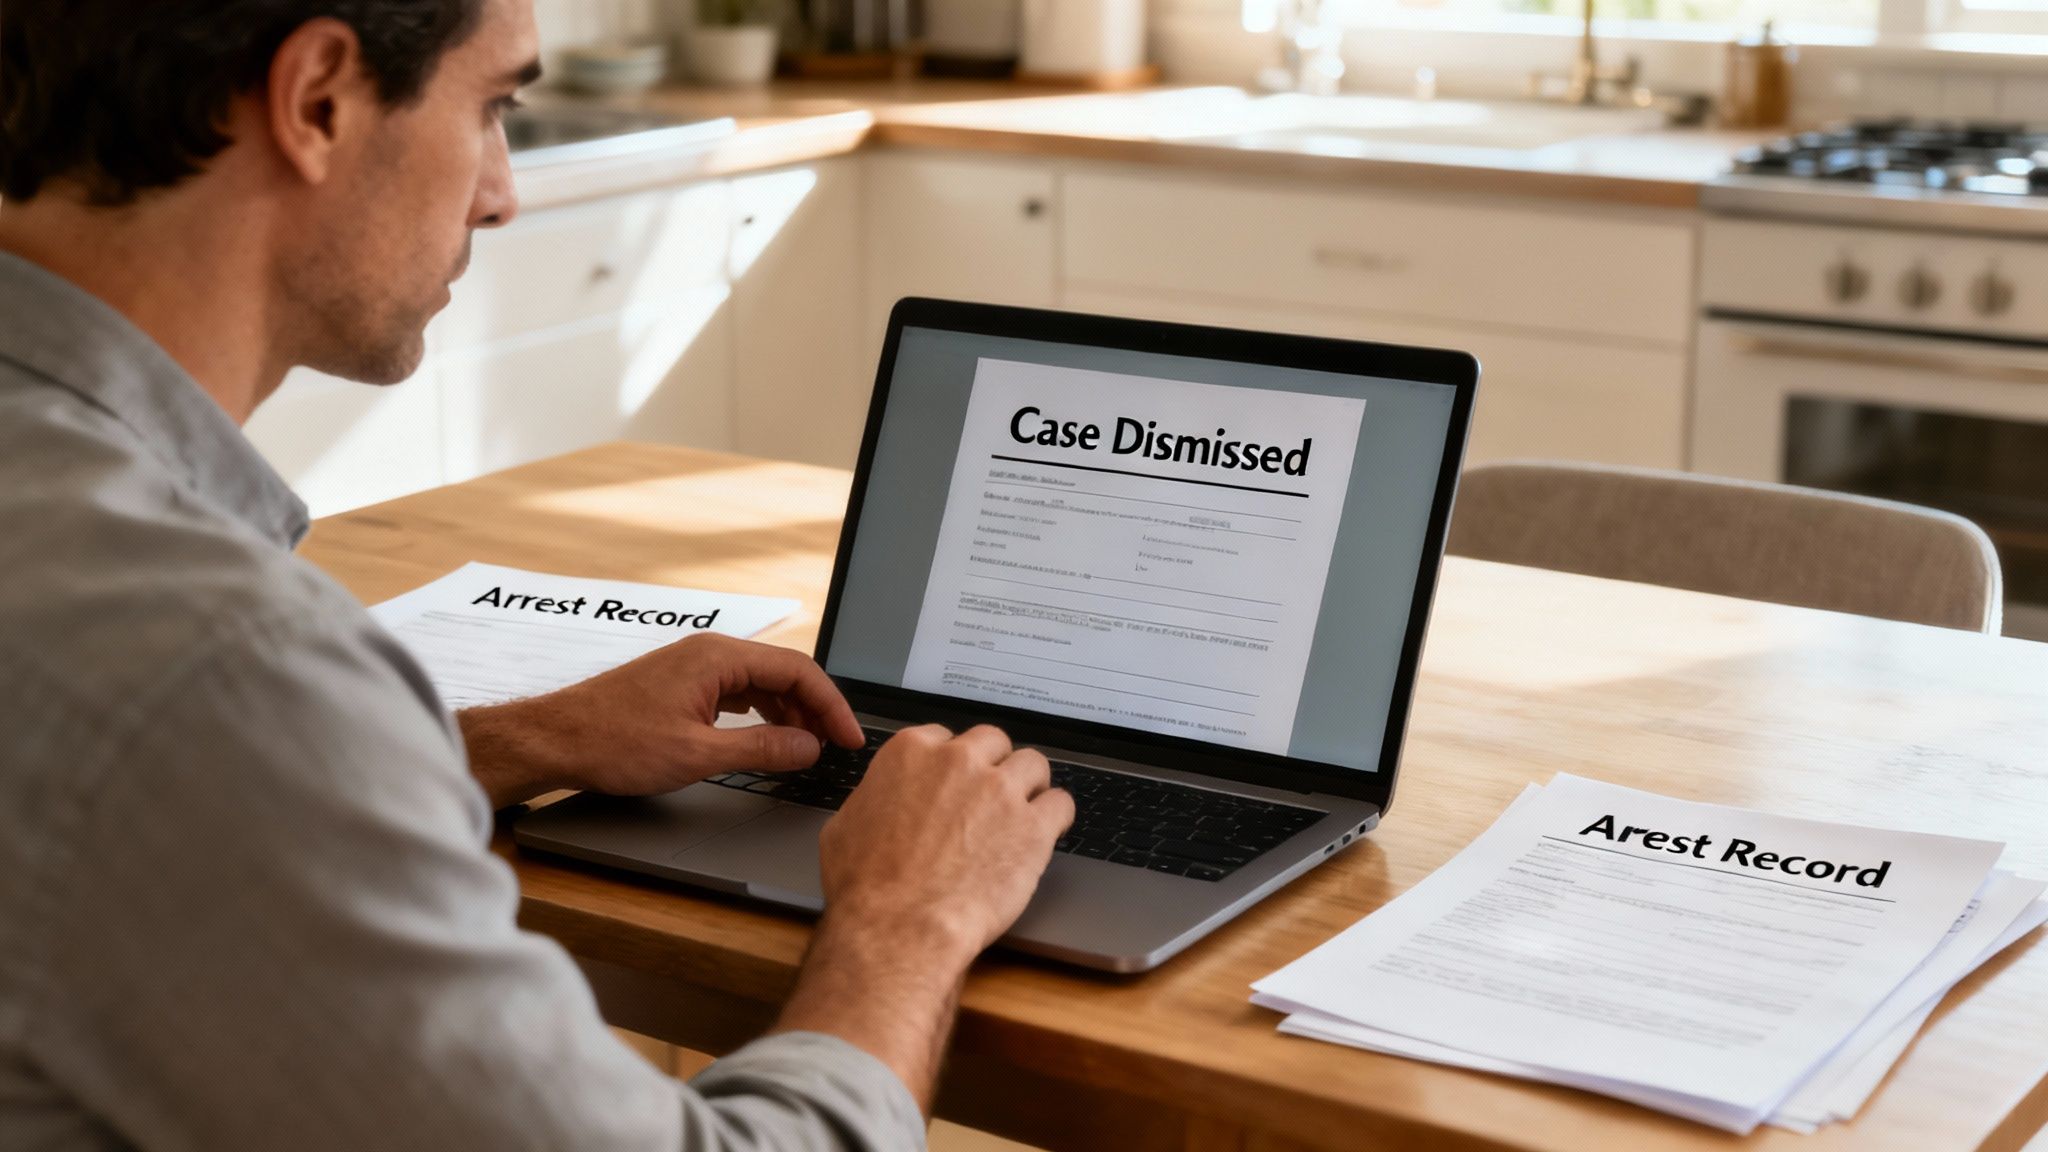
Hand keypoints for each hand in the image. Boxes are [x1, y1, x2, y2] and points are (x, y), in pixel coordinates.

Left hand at [457, 633, 862, 807]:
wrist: (556, 739)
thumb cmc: (613, 742)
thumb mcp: (697, 754)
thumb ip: (761, 749)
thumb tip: (808, 747)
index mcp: (718, 657)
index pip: (798, 671)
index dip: (832, 706)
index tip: (849, 739)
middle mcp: (710, 652)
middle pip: (784, 673)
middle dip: (815, 710)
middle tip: (835, 748)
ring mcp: (695, 666)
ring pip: (762, 683)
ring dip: (789, 714)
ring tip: (806, 749)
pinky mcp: (683, 684)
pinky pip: (738, 691)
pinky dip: (762, 714)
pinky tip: (768, 738)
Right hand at [774, 724, 1073, 1111]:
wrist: (898, 928)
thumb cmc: (867, 888)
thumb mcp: (845, 827)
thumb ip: (873, 799)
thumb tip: (879, 802)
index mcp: (911, 753)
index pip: (945, 736)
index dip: (953, 762)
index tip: (957, 780)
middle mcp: (959, 762)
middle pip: (994, 742)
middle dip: (994, 766)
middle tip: (992, 796)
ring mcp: (1000, 791)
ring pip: (1033, 764)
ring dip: (1030, 785)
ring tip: (1024, 811)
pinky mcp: (1032, 827)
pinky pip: (1061, 803)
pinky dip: (1056, 816)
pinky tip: (1048, 830)